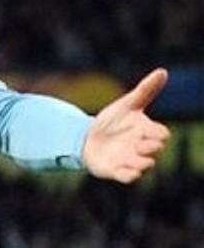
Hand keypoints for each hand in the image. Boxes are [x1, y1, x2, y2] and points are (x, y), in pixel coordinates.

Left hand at [82, 68, 171, 183]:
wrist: (87, 138)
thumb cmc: (111, 121)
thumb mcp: (127, 104)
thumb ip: (145, 91)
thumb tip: (163, 71)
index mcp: (147, 132)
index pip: (162, 135)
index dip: (157, 133)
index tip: (145, 129)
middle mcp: (143, 148)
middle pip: (156, 150)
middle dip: (150, 147)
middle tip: (137, 143)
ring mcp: (131, 161)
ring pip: (144, 166)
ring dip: (140, 162)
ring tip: (130, 154)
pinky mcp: (118, 172)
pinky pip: (128, 178)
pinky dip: (127, 175)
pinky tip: (120, 170)